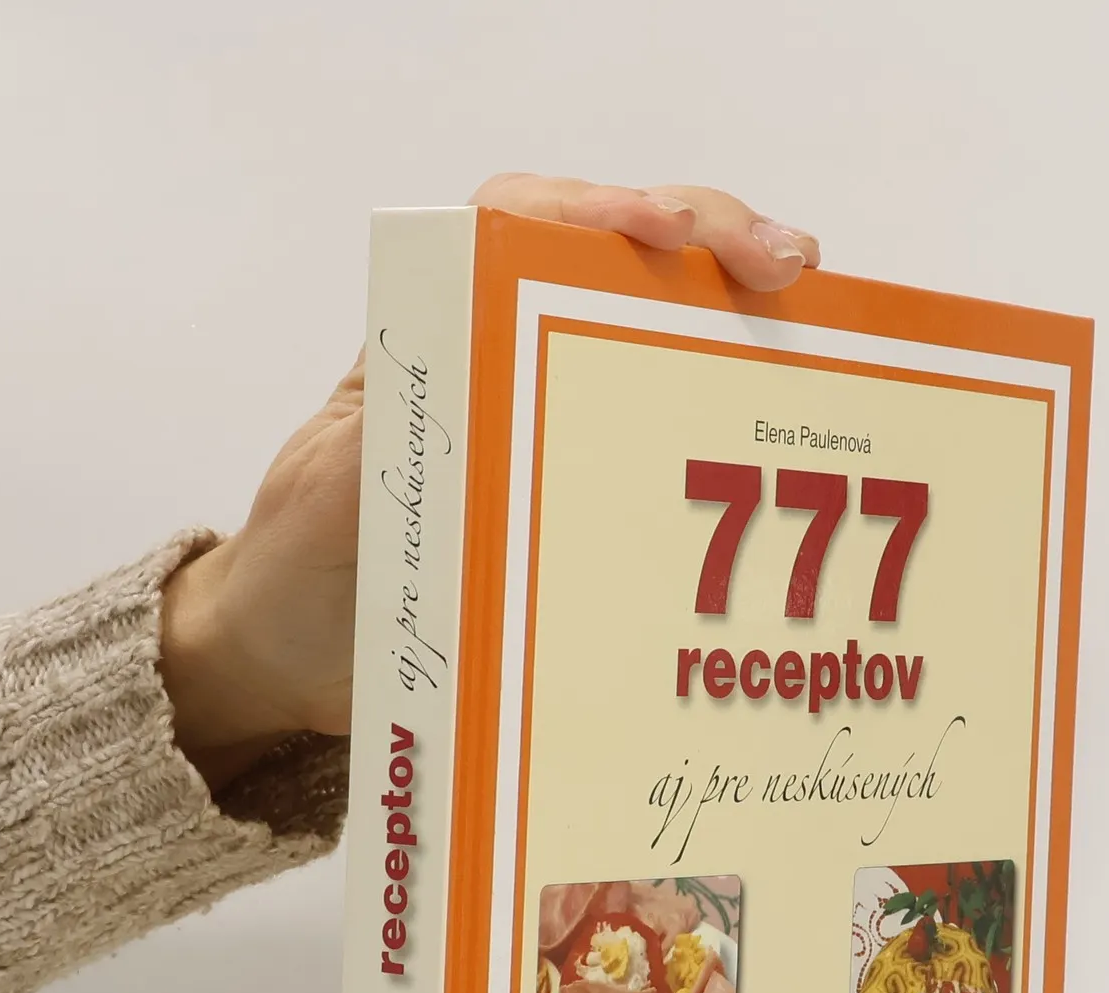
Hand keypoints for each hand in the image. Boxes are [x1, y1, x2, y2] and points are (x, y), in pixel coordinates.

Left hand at [161, 175, 820, 787]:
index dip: (600, 211)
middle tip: (792, 270)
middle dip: (712, 245)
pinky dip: (724, 431)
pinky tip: (782, 453)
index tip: (670, 231)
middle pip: (616, 262)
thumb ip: (390, 458)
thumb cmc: (296, 576)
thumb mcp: (331, 507)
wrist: (291, 666)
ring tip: (817, 332)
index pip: (519, 226)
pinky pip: (662, 440)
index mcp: (432, 340)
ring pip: (655, 339)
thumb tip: (478, 424)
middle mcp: (499, 361)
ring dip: (737, 325)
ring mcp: (547, 424)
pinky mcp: (580, 493)